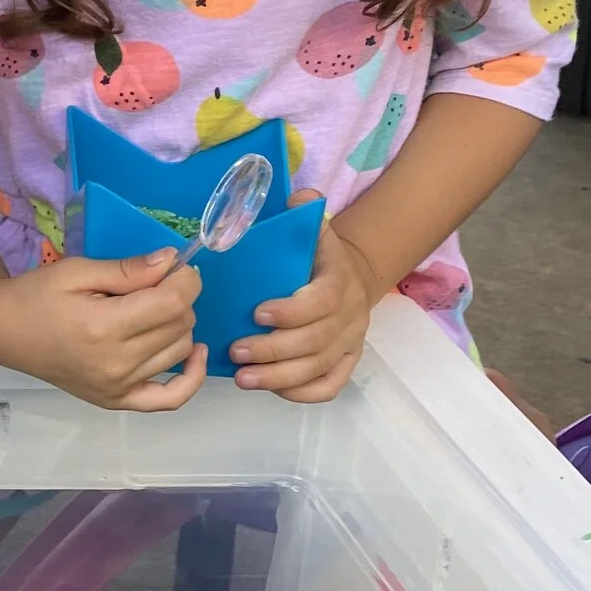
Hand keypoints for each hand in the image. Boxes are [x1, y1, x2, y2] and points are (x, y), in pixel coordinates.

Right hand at [0, 252, 206, 411]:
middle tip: (154, 283)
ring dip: (179, 325)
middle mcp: (116, 363)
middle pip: (180, 325)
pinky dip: (192, 378)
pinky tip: (194, 353)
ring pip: (180, 351)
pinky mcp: (117, 400)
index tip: (178, 265)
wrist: (3, 332)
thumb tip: (172, 261)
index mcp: (103, 327)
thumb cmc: (36, 295)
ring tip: (153, 310)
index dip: (186, 279)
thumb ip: (127, 270)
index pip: (172, 303)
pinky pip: (171, 398)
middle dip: (178, 296)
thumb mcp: (77, 271)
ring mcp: (118, 387)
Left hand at [233, 191, 375, 400]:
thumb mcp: (315, 229)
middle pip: (316, 342)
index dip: (292, 312)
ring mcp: (351, 342)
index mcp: (340, 280)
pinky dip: (302, 393)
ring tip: (242, 377)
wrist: (355, 275)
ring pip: (319, 368)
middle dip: (273, 350)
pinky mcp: (348, 362)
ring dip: (280, 377)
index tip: (256, 314)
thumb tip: (297, 197)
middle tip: (235, 351)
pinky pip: (330, 386)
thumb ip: (304, 213)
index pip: (322, 302)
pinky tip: (271, 389)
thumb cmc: (318, 255)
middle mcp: (351, 315)